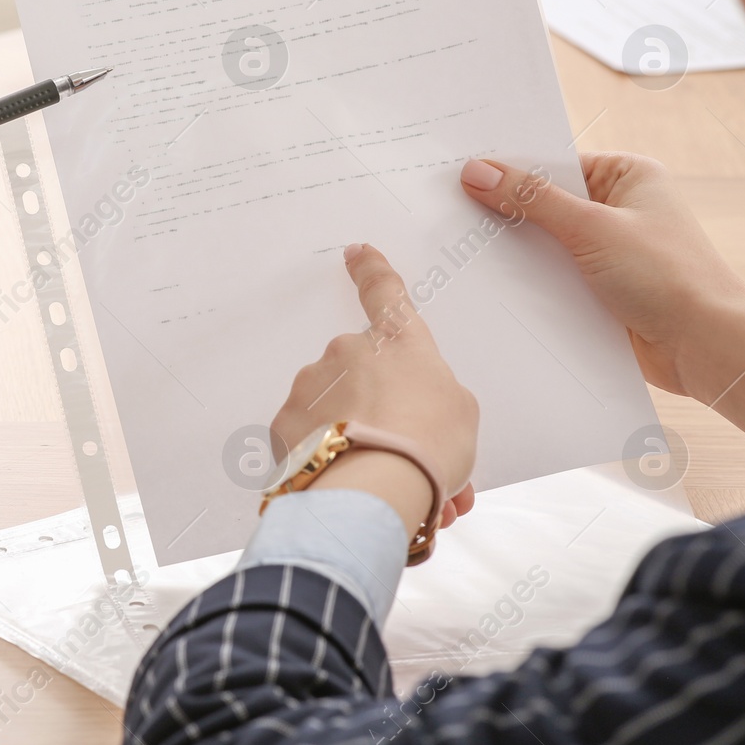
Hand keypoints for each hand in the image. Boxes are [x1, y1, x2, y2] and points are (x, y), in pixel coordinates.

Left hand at [273, 244, 477, 544]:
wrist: (374, 487)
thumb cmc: (426, 445)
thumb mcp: (461, 414)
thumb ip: (435, 398)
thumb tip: (416, 413)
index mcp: (397, 342)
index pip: (385, 293)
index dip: (372, 271)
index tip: (357, 253)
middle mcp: (347, 353)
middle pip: (362, 379)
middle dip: (382, 417)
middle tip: (410, 460)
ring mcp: (310, 386)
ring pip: (335, 416)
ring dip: (360, 448)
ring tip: (390, 491)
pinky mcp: (284, 424)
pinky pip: (309, 444)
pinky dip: (329, 466)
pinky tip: (353, 491)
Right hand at [459, 154, 744, 445]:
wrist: (706, 347)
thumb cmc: (669, 276)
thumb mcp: (592, 227)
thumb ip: (531, 200)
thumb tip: (477, 172)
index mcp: (627, 176)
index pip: (554, 163)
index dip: (510, 169)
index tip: (462, 173)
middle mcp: (619, 209)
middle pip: (545, 203)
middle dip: (507, 212)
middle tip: (452, 211)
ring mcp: (609, 251)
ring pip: (546, 243)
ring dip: (517, 252)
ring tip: (464, 250)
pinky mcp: (599, 289)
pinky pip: (552, 278)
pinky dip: (529, 282)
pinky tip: (493, 286)